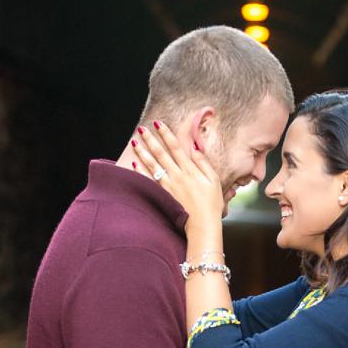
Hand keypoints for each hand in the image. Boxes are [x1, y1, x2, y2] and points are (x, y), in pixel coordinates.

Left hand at [129, 119, 223, 233]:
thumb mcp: (214, 180)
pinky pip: (150, 181)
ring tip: (134, 142)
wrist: (203, 224)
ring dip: (143, 152)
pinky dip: (141, 172)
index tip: (158, 124)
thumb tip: (194, 147)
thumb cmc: (211, 202)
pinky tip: (134, 164)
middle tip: (141, 128)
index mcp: (190, 169)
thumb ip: (203, 163)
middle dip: (151, 139)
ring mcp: (169, 185)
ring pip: (152, 165)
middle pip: (161, 153)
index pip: (176, 147)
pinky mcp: (164, 195)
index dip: (166, 134)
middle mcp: (177, 175)